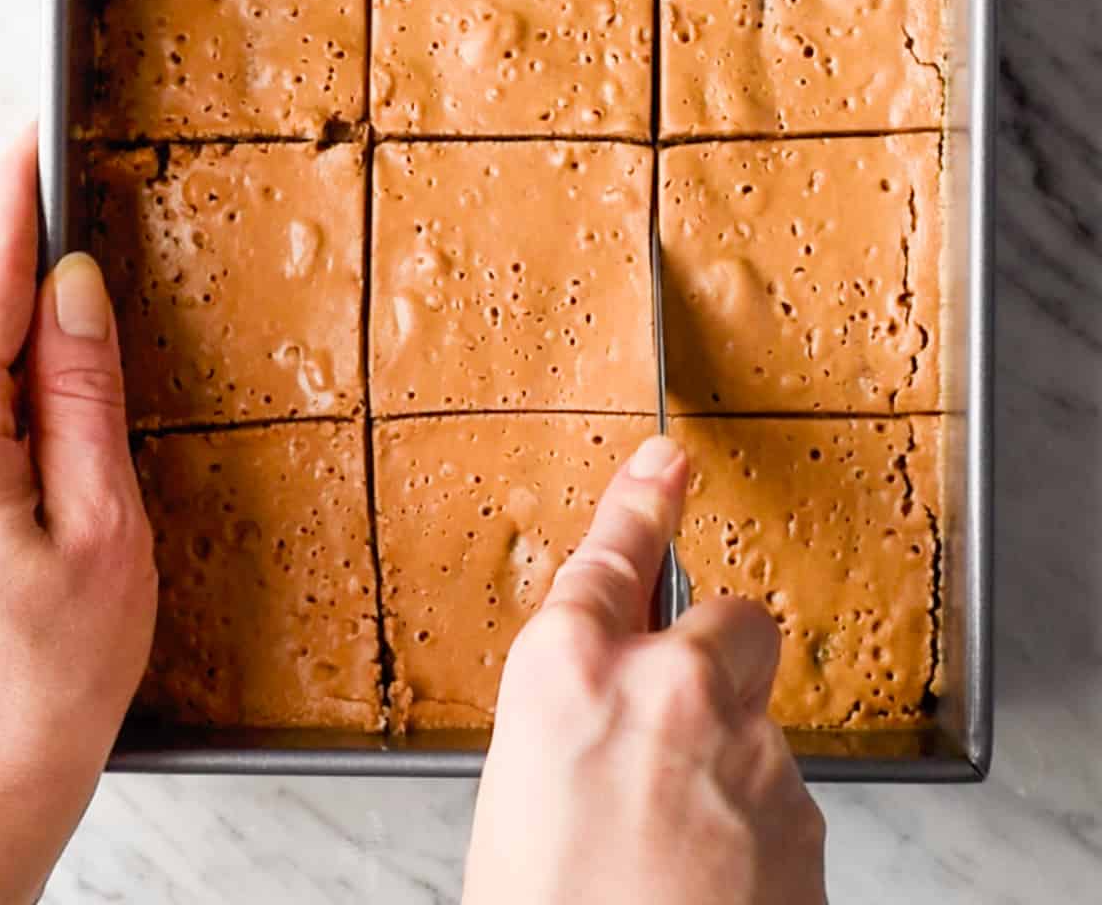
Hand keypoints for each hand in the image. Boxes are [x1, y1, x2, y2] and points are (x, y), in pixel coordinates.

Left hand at [0, 128, 156, 904]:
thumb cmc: (38, 684)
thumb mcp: (101, 534)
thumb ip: (82, 400)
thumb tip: (77, 291)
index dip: (9, 189)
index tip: (37, 123)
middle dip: (9, 227)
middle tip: (64, 172)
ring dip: (9, 290)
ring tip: (66, 252)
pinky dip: (0, 349)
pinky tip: (43, 348)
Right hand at [462, 435, 825, 904]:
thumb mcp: (523, 783)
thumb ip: (579, 712)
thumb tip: (614, 695)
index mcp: (564, 674)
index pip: (613, 554)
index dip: (643, 498)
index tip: (671, 460)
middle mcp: (661, 688)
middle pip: (729, 617)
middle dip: (715, 650)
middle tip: (688, 708)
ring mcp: (742, 747)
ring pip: (756, 715)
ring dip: (730, 753)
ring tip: (677, 840)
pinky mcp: (799, 811)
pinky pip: (782, 785)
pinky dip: (756, 816)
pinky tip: (712, 874)